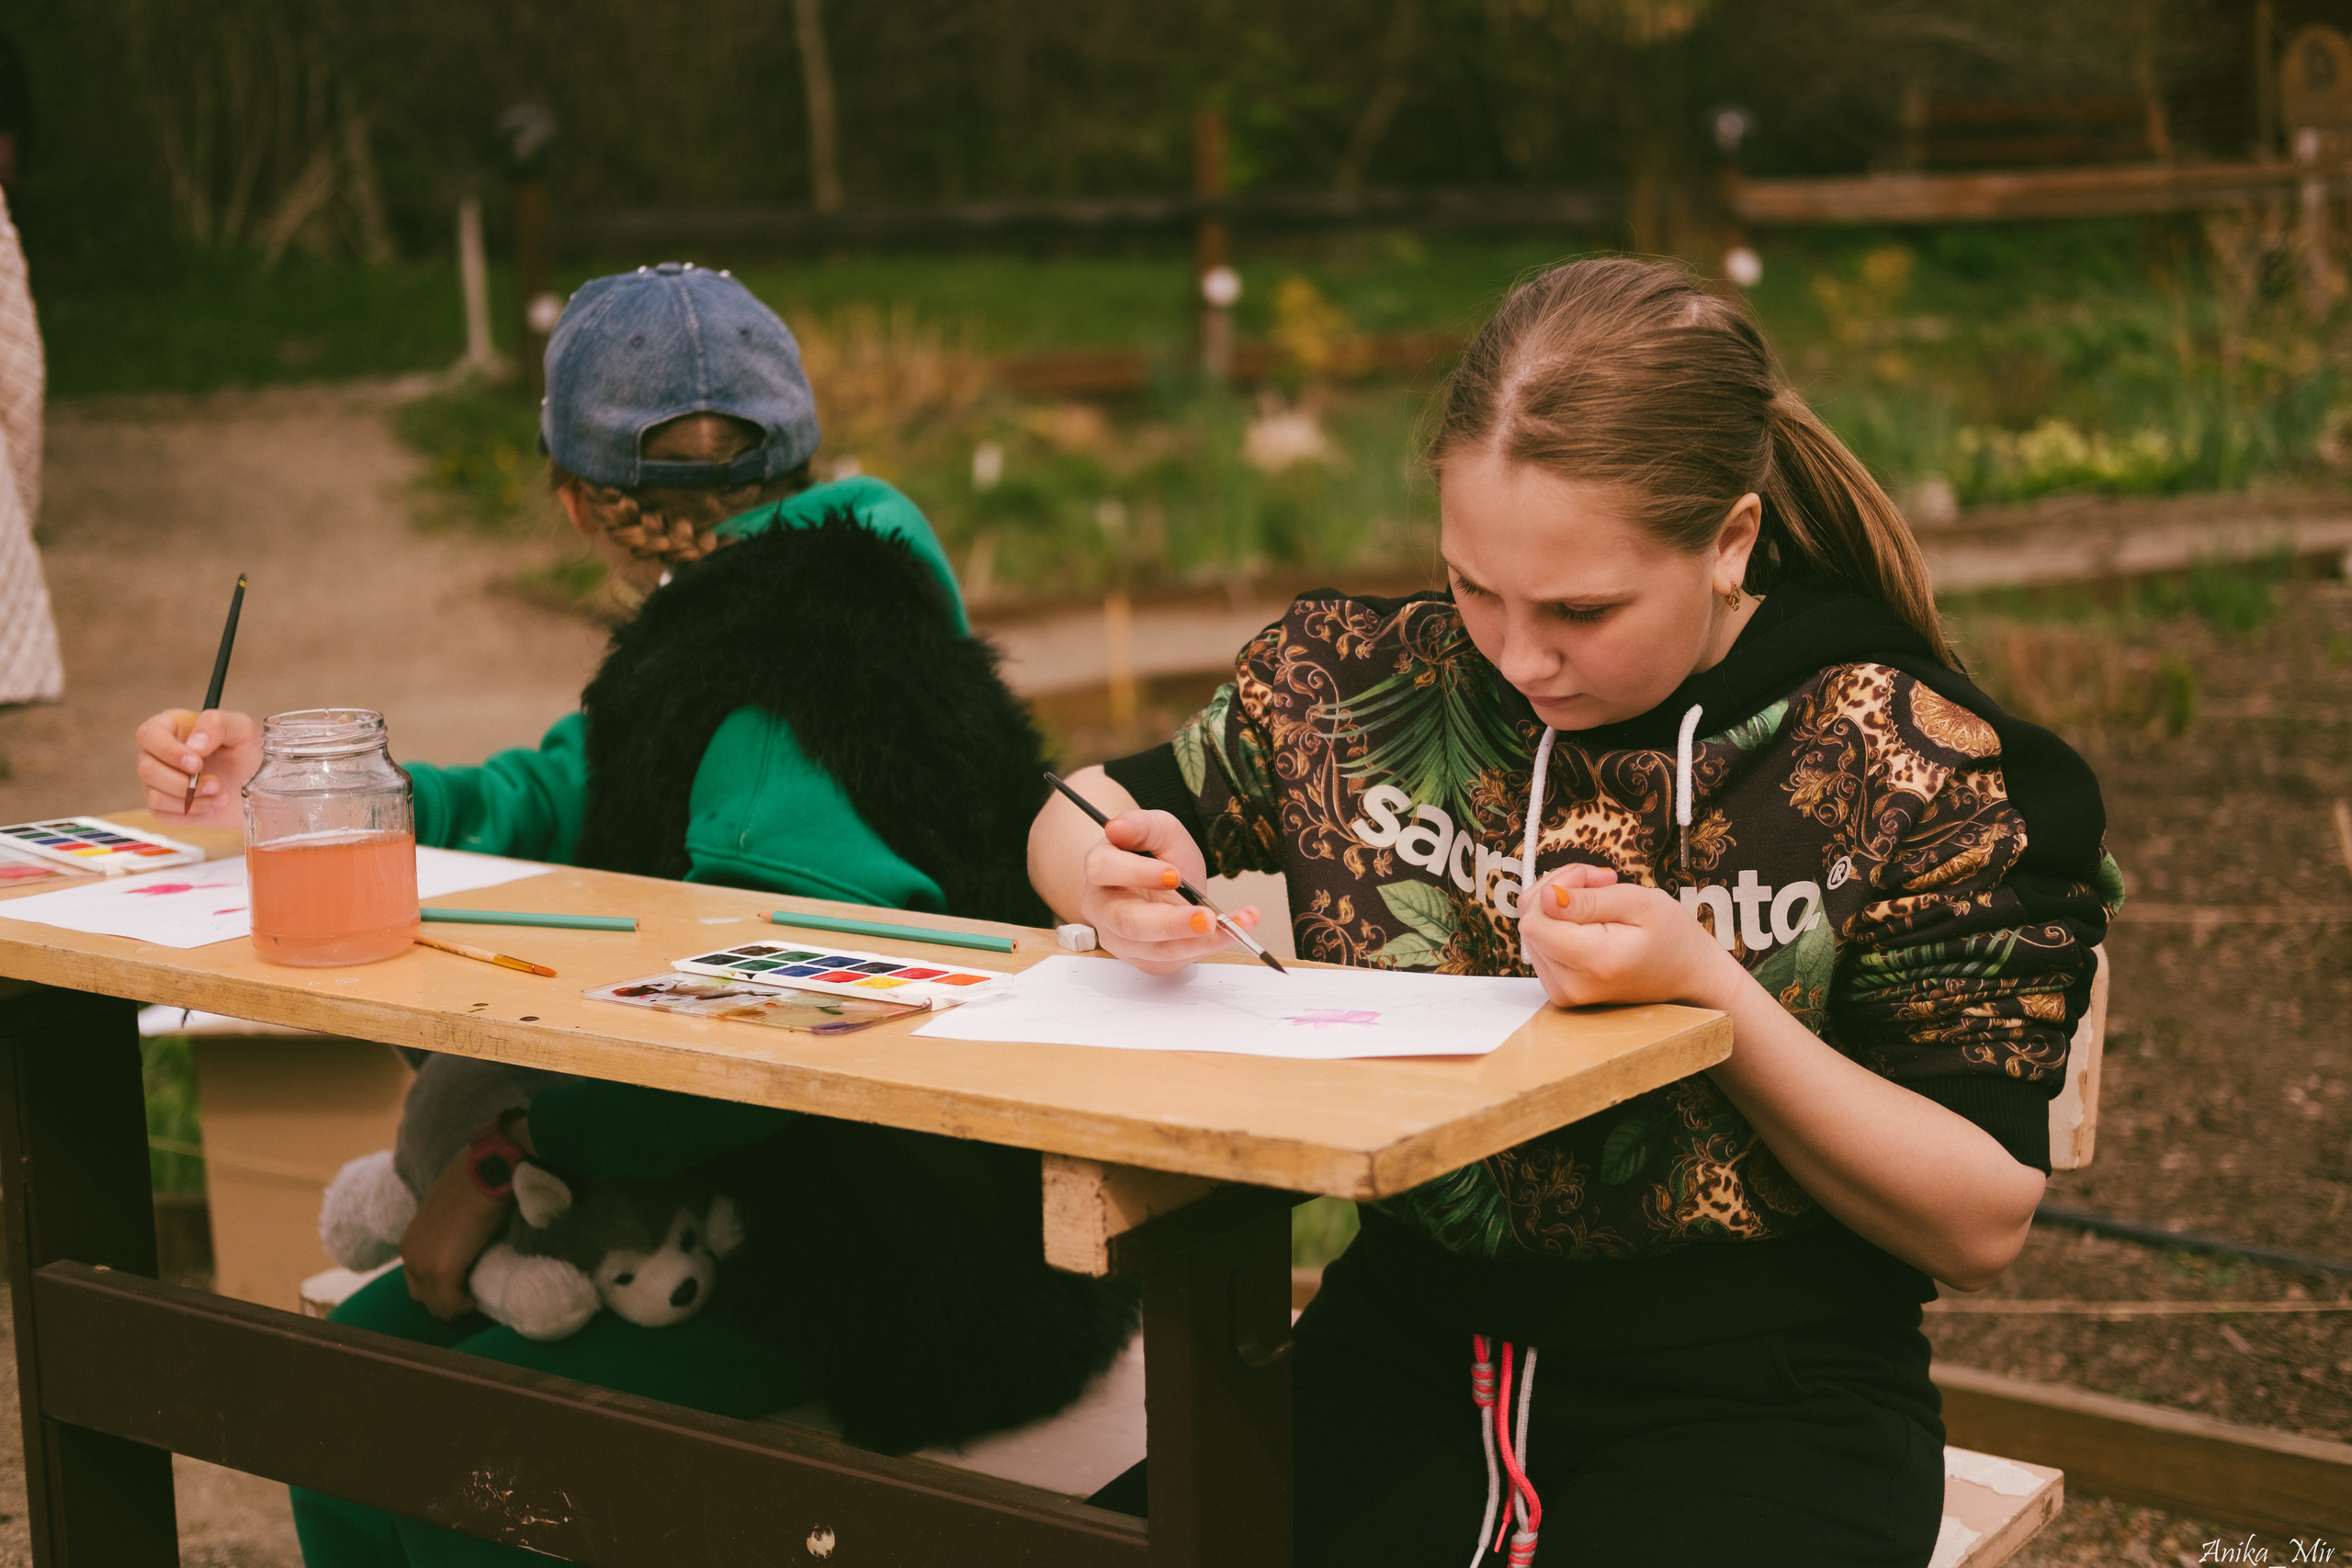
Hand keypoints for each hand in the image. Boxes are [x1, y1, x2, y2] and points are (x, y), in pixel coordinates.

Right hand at [133, 707, 259, 826]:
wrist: (258, 787)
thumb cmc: (246, 753)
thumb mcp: (242, 729)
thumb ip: (217, 725)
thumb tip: (194, 744)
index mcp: (171, 727)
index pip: (148, 735)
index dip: (168, 751)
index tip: (197, 763)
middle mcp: (157, 754)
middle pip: (146, 769)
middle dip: (185, 782)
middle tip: (216, 783)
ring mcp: (156, 781)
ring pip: (154, 796)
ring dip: (193, 800)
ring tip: (220, 794)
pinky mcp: (163, 807)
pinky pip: (163, 816)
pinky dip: (192, 814)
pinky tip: (212, 805)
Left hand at [400, 1146, 513, 1318]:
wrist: (485, 1172)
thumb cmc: (474, 1185)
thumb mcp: (450, 1216)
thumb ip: (447, 1236)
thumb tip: (462, 1248)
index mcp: (409, 1243)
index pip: (418, 1283)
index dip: (442, 1289)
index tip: (465, 1284)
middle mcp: (410, 1257)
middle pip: (424, 1298)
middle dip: (448, 1300)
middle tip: (472, 1292)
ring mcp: (423, 1266)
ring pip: (438, 1306)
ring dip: (457, 1304)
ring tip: (477, 1294)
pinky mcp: (442, 1272)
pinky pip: (453, 1305)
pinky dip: (466, 1306)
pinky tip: (479, 1297)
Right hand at [1079, 809, 1260, 975]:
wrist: (1167, 883)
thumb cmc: (1156, 856)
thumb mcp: (1159, 830)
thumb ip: (1142, 825)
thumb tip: (1116, 828)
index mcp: (1101, 868)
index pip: (1104, 869)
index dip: (1137, 872)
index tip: (1174, 875)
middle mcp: (1103, 908)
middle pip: (1128, 922)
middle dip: (1172, 922)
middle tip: (1208, 917)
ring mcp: (1120, 939)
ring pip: (1155, 949)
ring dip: (1199, 941)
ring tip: (1233, 926)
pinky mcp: (1145, 959)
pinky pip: (1174, 960)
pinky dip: (1207, 948)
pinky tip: (1231, 932)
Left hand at [1520, 863, 1744, 1010]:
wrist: (1688, 975)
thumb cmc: (1672, 937)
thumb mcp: (1638, 903)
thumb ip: (1587, 900)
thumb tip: (1544, 897)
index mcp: (1593, 963)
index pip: (1535, 921)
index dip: (1555, 887)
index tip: (1592, 878)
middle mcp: (1572, 986)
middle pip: (1530, 924)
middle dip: (1557, 892)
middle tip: (1599, 882)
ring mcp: (1564, 993)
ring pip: (1533, 933)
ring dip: (1558, 908)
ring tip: (1601, 901)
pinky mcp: (1561, 991)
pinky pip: (1542, 947)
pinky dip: (1560, 926)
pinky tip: (1589, 920)